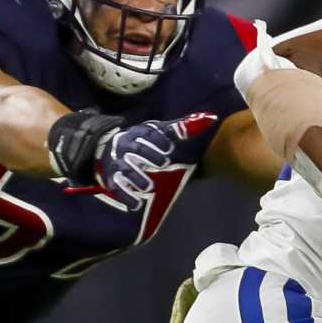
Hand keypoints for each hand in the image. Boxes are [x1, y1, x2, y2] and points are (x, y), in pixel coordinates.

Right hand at [94, 112, 217, 208]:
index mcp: (140, 133)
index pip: (148, 134)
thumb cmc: (144, 143)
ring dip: (137, 178)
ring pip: (126, 170)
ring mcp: (119, 163)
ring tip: (148, 187)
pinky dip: (126, 196)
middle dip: (149, 156)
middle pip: (137, 150)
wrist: (110, 151)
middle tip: (163, 164)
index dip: (157, 140)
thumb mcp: (161, 133)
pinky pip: (118, 188)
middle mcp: (127, 146)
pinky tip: (136, 204)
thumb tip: (211, 118)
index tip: (169, 147)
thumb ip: (183, 128)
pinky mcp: (113, 179)